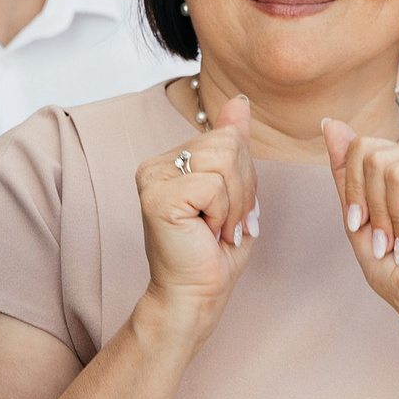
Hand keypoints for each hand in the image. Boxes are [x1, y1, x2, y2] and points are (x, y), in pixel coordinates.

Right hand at [134, 93, 259, 342]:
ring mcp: (152, 177)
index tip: (229, 212)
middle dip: (243, 189)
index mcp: (173, 159)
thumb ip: (232, 144)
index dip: (246, 177)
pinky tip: (206, 234)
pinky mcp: (156, 196)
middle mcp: (156, 163)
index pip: (230, 137)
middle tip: (223, 224)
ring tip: (215, 229)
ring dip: (234, 204)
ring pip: (225, 160)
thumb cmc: (213, 253)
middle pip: (229, 144)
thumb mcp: (235, 191)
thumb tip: (239, 101)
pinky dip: (223, 213)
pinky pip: (214, 184)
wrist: (194, 297)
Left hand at [323, 116, 398, 364]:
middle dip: (373, 207)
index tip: (365, 226)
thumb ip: (347, 172)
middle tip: (390, 240)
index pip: (363, 147)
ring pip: (396, 168)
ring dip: (393, 218)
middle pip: (375, 155)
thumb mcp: (359, 218)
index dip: (355, 190)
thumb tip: (330, 124)